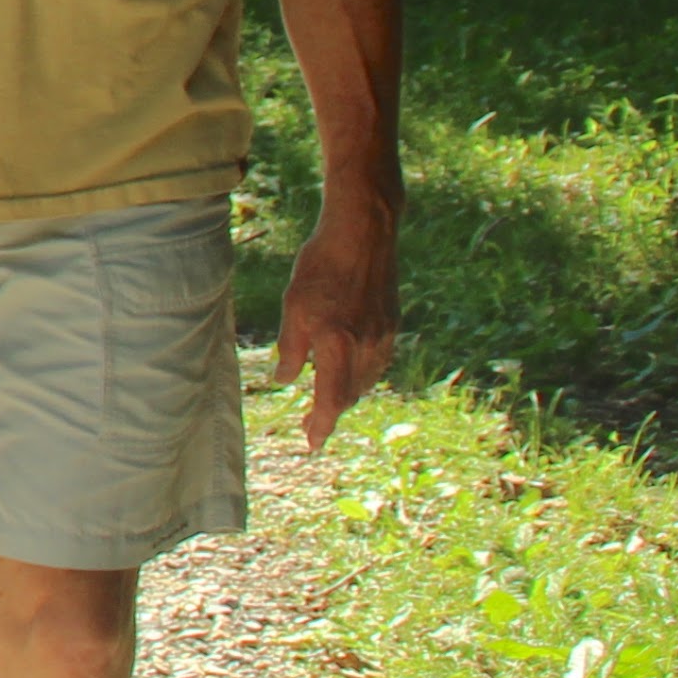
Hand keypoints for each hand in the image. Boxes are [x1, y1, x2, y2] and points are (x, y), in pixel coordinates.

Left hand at [270, 183, 401, 450]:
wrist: (363, 233)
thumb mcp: (293, 306)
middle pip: (349, 395)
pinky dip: (361, 373)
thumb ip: (291, 348)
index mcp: (338, 345)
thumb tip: (284, 380)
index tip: (312, 444)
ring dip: (346, 394)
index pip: (330, 399)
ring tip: (328, 401)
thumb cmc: (320, 266)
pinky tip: (350, 369)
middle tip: (311, 425)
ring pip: (365, 380)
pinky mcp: (392, 324)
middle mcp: (365, 347)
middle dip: (330, 412)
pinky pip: (377, 361)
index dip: (321, 425)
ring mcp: (383, 336)